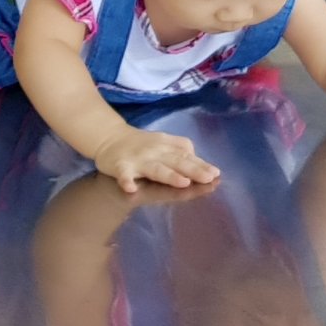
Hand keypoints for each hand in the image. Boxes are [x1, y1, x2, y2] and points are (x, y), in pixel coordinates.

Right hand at [92, 125, 220, 192]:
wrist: (109, 137)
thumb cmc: (141, 144)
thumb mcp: (163, 142)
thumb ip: (180, 150)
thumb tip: (200, 160)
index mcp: (166, 146)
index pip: (187, 156)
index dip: (201, 164)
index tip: (216, 174)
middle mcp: (155, 152)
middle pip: (177, 162)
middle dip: (193, 170)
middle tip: (209, 178)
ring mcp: (138, 159)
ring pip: (156, 168)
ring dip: (169, 175)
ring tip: (183, 183)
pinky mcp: (120, 166)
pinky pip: (124, 175)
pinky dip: (126, 181)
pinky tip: (131, 188)